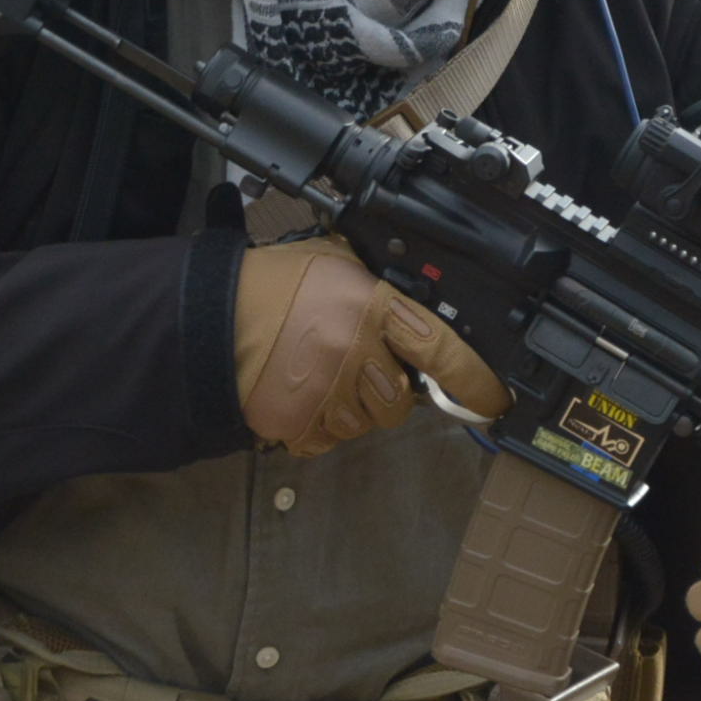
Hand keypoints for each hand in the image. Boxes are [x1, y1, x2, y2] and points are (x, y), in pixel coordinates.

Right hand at [232, 236, 508, 456]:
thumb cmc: (269, 284)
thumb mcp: (334, 260)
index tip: (492, 398)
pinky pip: (329, 440)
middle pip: (400, 401)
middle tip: (359, 366)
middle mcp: (353, 352)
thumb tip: (414, 303)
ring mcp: (325, 393)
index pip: (440, 349)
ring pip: (366, 424)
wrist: (208, 318)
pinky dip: (320, 424)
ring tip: (320, 372)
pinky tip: (302, 392)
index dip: (474, 380)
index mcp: (369, 307)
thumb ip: (378, 281)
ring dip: (352, 406)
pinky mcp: (298, 424)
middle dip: (387, 390)